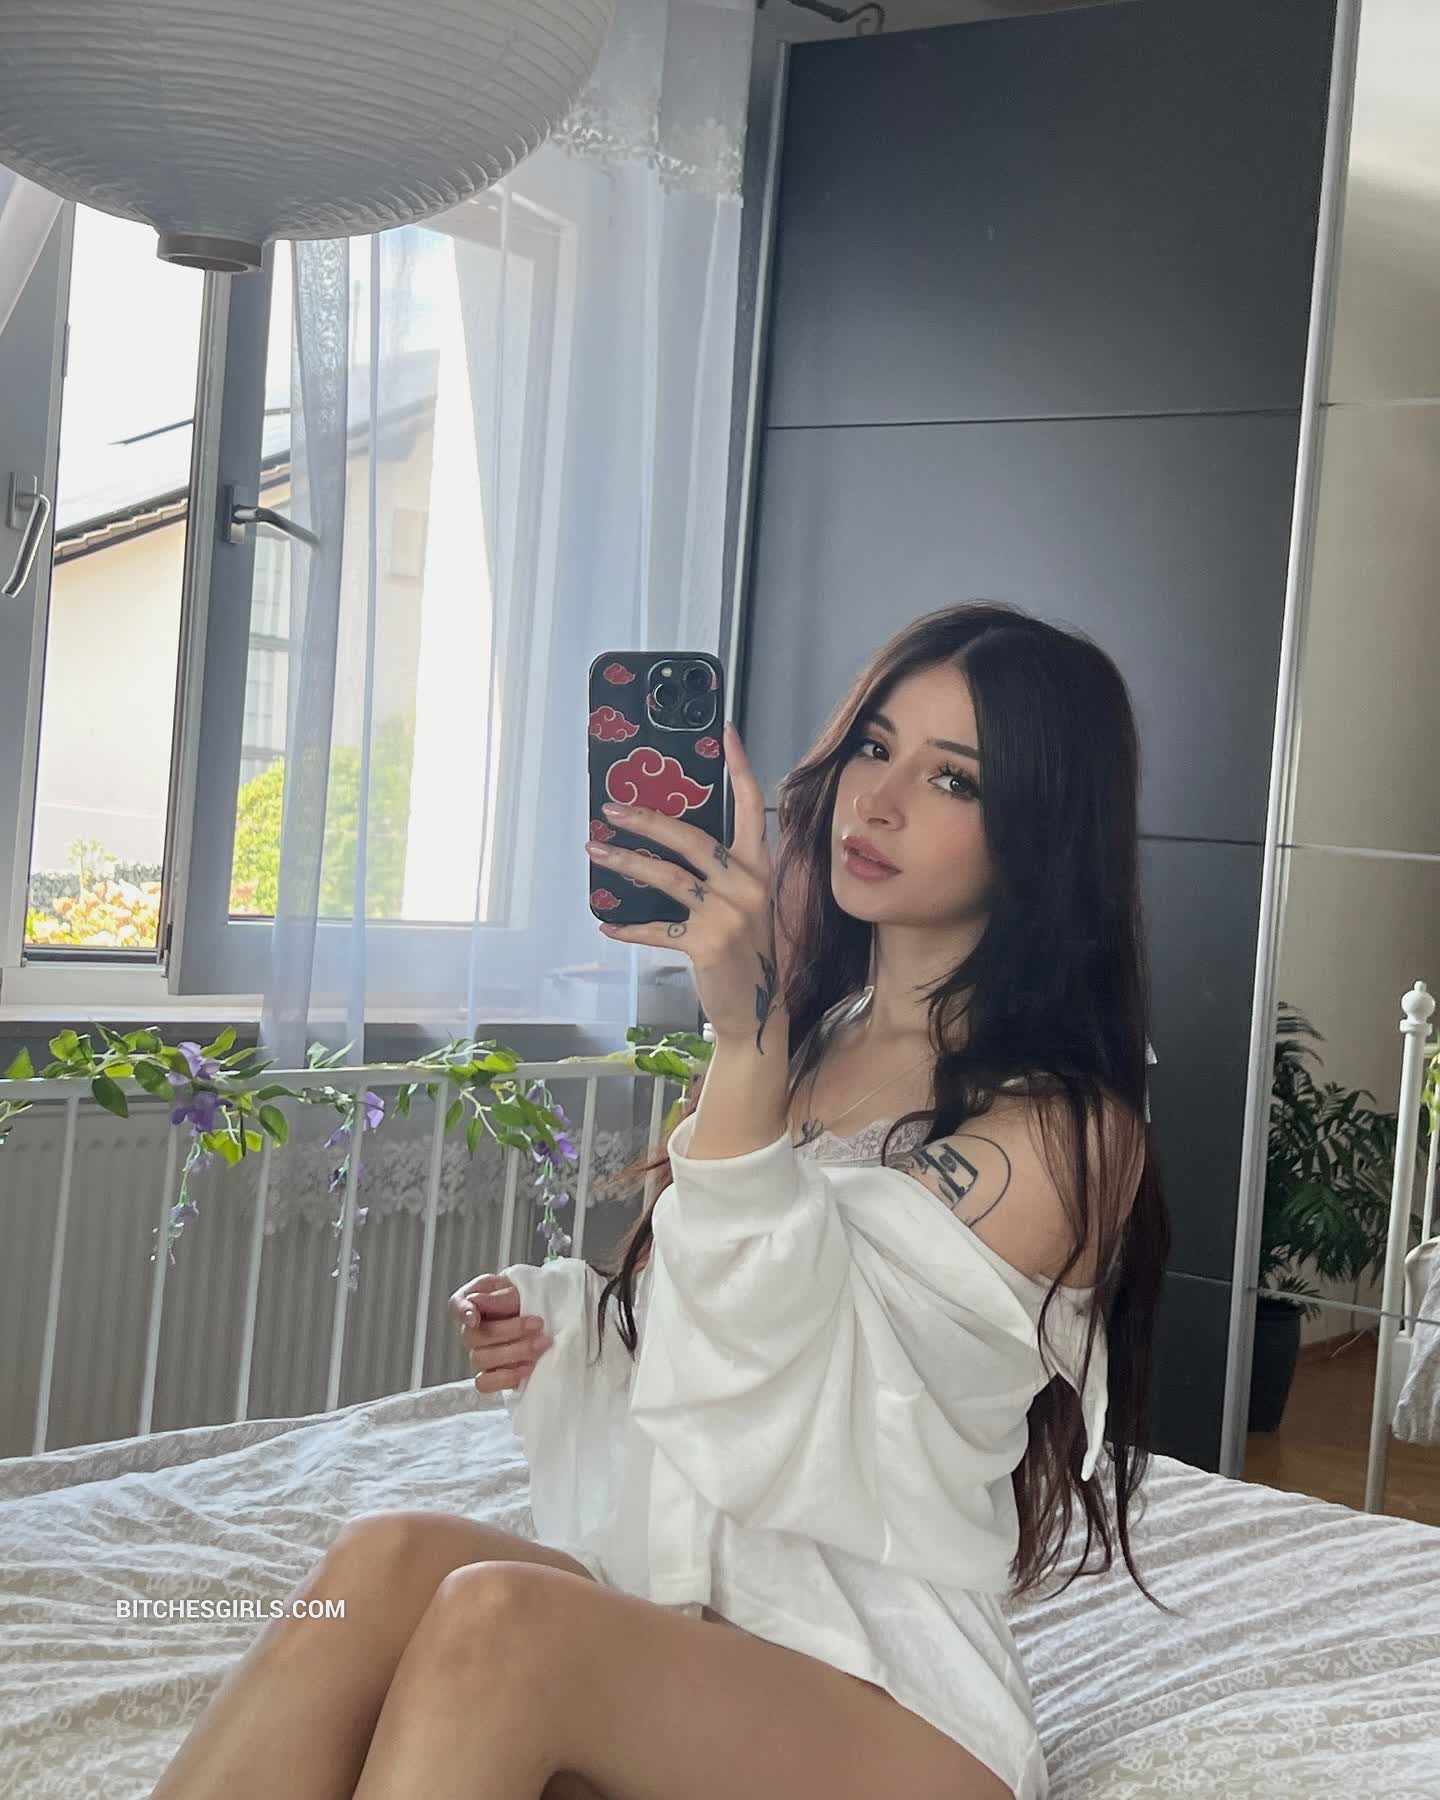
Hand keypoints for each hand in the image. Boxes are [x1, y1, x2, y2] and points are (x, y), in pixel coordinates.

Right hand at [448, 1273, 553, 1394]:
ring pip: (481, 1360)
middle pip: (474, 1336)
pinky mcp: (489, 1375)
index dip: (463, 1313)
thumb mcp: (518, 1289)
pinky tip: (527, 1367)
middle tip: (538, 1324)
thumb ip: (501, 1297)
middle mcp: (471, 1330)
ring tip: (541, 1344)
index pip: (457, 1305)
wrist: (544, 1316)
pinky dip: (506, 1377)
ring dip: (515, 1352)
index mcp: (474, 1301)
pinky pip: (485, 1383)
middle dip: (510, 1330)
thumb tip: (477, 1302)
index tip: (474, 1318)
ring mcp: (478, 1353)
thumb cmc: (527, 1298)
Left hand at [586, 720, 782, 1053]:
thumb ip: (719, 874)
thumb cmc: (745, 952)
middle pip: (693, 838)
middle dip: (648, 819)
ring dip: (626, 862)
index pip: (752, 808)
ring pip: (668, 876)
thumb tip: (667, 844)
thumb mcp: (743, 905)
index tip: (726, 733)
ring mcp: (730, 915)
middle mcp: (748, 886)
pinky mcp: (707, 944)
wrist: (756, 1011)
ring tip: (595, 851)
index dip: (739, 769)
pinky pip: (656, 928)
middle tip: (612, 807)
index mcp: (759, 869)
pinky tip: (606, 924)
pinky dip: (629, 927)